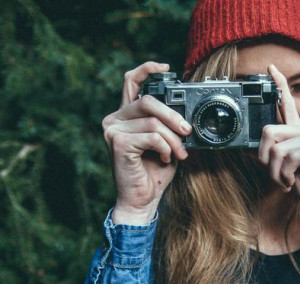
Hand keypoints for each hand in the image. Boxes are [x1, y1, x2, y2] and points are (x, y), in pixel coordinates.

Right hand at [102, 62, 190, 224]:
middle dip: (173, 116)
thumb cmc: (153, 173)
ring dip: (173, 139)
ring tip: (179, 153)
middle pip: (148, 101)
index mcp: (125, 115)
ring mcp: (113, 130)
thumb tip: (185, 115)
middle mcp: (115, 119)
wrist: (142, 200)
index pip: (131, 82)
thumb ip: (168, 125)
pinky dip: (165, 147)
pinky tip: (164, 158)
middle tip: (187, 132)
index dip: (147, 69)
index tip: (166, 67)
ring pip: (153, 121)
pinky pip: (151, 136)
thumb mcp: (166, 143)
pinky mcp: (117, 143)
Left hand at [257, 64, 299, 219]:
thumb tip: (248, 151)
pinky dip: (285, 175)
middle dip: (263, 160)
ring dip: (275, 173)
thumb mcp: (286, 175)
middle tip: (276, 177)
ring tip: (287, 183)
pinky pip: (289, 157)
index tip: (270, 67)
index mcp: (299, 134)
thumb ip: (271, 161)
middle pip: (267, 130)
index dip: (279, 84)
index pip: (287, 104)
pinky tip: (293, 182)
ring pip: (276, 148)